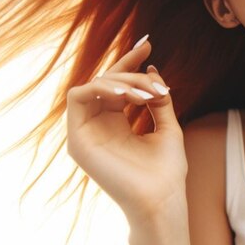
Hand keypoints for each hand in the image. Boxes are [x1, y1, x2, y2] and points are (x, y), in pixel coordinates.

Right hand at [66, 37, 187, 225]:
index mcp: (117, 123)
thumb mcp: (167, 125)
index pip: (118, 85)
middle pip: (107, 81)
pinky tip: (128, 94)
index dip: (131, 62)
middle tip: (154, 79)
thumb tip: (152, 68)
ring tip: (146, 93)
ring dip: (121, 81)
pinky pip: (78, 96)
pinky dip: (102, 87)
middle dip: (131, 70)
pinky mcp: (77, 139)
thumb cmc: (166, 169)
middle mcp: (99, 125)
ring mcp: (87, 132)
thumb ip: (157, 98)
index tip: (148, 45)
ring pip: (95, 85)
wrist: (162, 199)